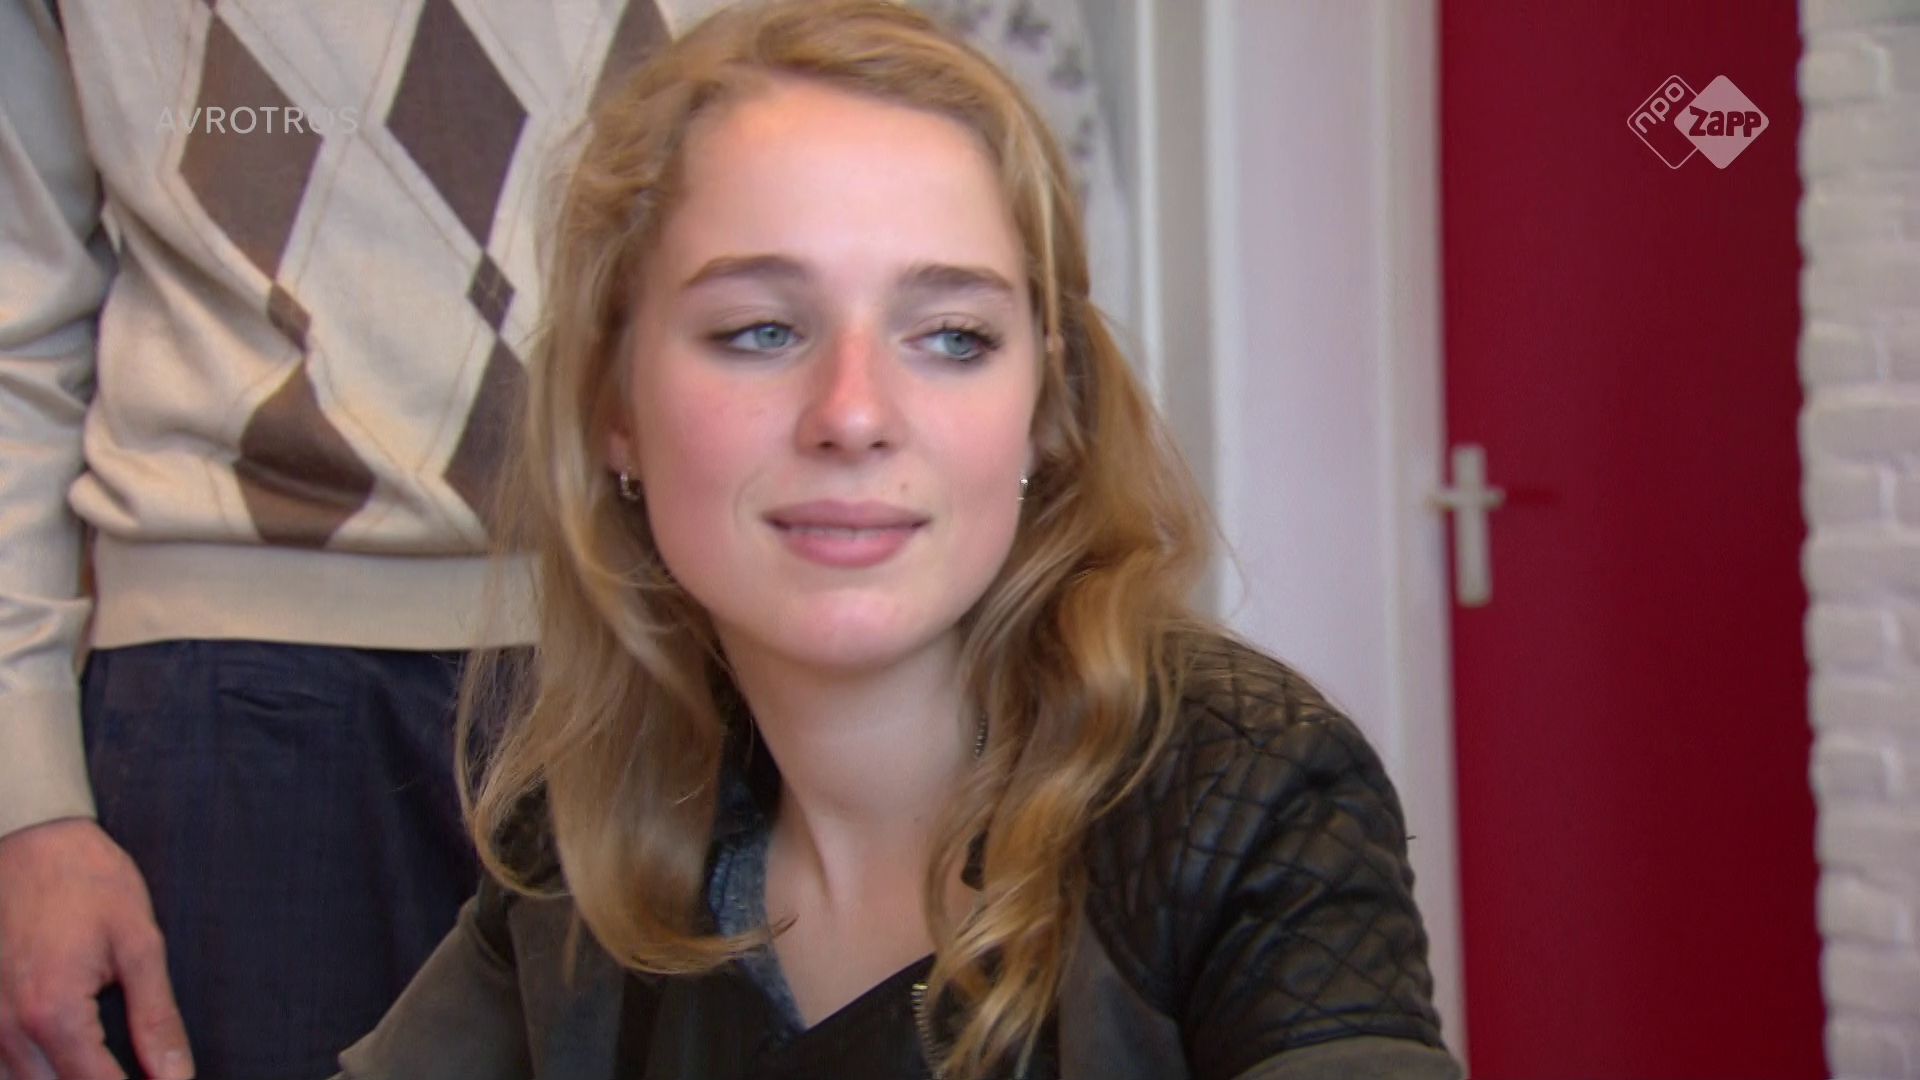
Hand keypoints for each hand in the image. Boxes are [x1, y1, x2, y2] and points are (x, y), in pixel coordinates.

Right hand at [0, 819, 192, 1079]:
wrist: (31, 840)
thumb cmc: (89, 883)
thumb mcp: (139, 946)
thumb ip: (157, 1020)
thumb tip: (177, 1077)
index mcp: (54, 1016)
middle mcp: (8, 1031)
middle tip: (147, 1074)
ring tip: (111, 1064)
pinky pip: (4, 1066)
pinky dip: (37, 1071)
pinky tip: (71, 1059)